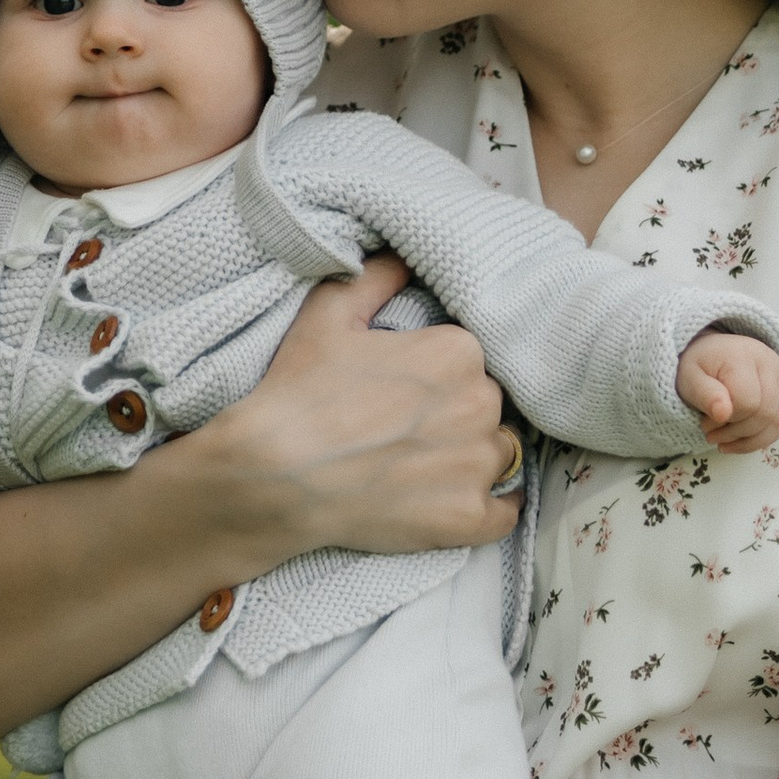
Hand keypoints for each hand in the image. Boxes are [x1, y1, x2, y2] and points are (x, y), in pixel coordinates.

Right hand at [213, 254, 518, 556]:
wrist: (273, 475)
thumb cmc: (299, 391)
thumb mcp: (329, 313)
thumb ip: (376, 277)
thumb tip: (402, 258)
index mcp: (458, 351)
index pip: (471, 359)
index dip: (438, 374)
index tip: (408, 390)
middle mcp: (481, 404)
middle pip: (488, 405)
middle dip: (458, 414)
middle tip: (409, 429)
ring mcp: (477, 465)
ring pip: (498, 454)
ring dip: (472, 458)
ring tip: (423, 466)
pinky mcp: (467, 519)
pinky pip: (506, 514)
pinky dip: (490, 509)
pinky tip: (461, 501)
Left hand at [678, 328, 778, 453]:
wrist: (715, 353)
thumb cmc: (701, 366)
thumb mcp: (690, 377)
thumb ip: (705, 395)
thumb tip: (722, 414)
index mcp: (742, 357)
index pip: (747, 401)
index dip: (728, 419)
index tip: (705, 424)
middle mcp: (768, 363)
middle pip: (765, 412)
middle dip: (737, 432)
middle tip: (712, 435)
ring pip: (777, 420)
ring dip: (749, 440)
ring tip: (724, 442)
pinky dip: (761, 439)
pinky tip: (740, 442)